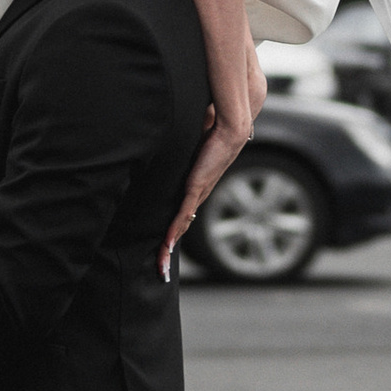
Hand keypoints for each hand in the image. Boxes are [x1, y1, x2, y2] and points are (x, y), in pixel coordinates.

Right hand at [162, 95, 249, 279]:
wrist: (231, 124)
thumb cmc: (214, 127)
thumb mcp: (192, 140)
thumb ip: (183, 144)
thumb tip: (178, 135)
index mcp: (198, 184)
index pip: (182, 213)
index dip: (173, 230)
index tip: (164, 246)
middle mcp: (199, 192)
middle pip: (181, 226)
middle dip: (169, 248)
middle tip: (160, 266)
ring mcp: (199, 191)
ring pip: (181, 225)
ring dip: (169, 246)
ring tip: (160, 263)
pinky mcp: (197, 186)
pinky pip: (182, 214)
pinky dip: (174, 230)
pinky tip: (167, 244)